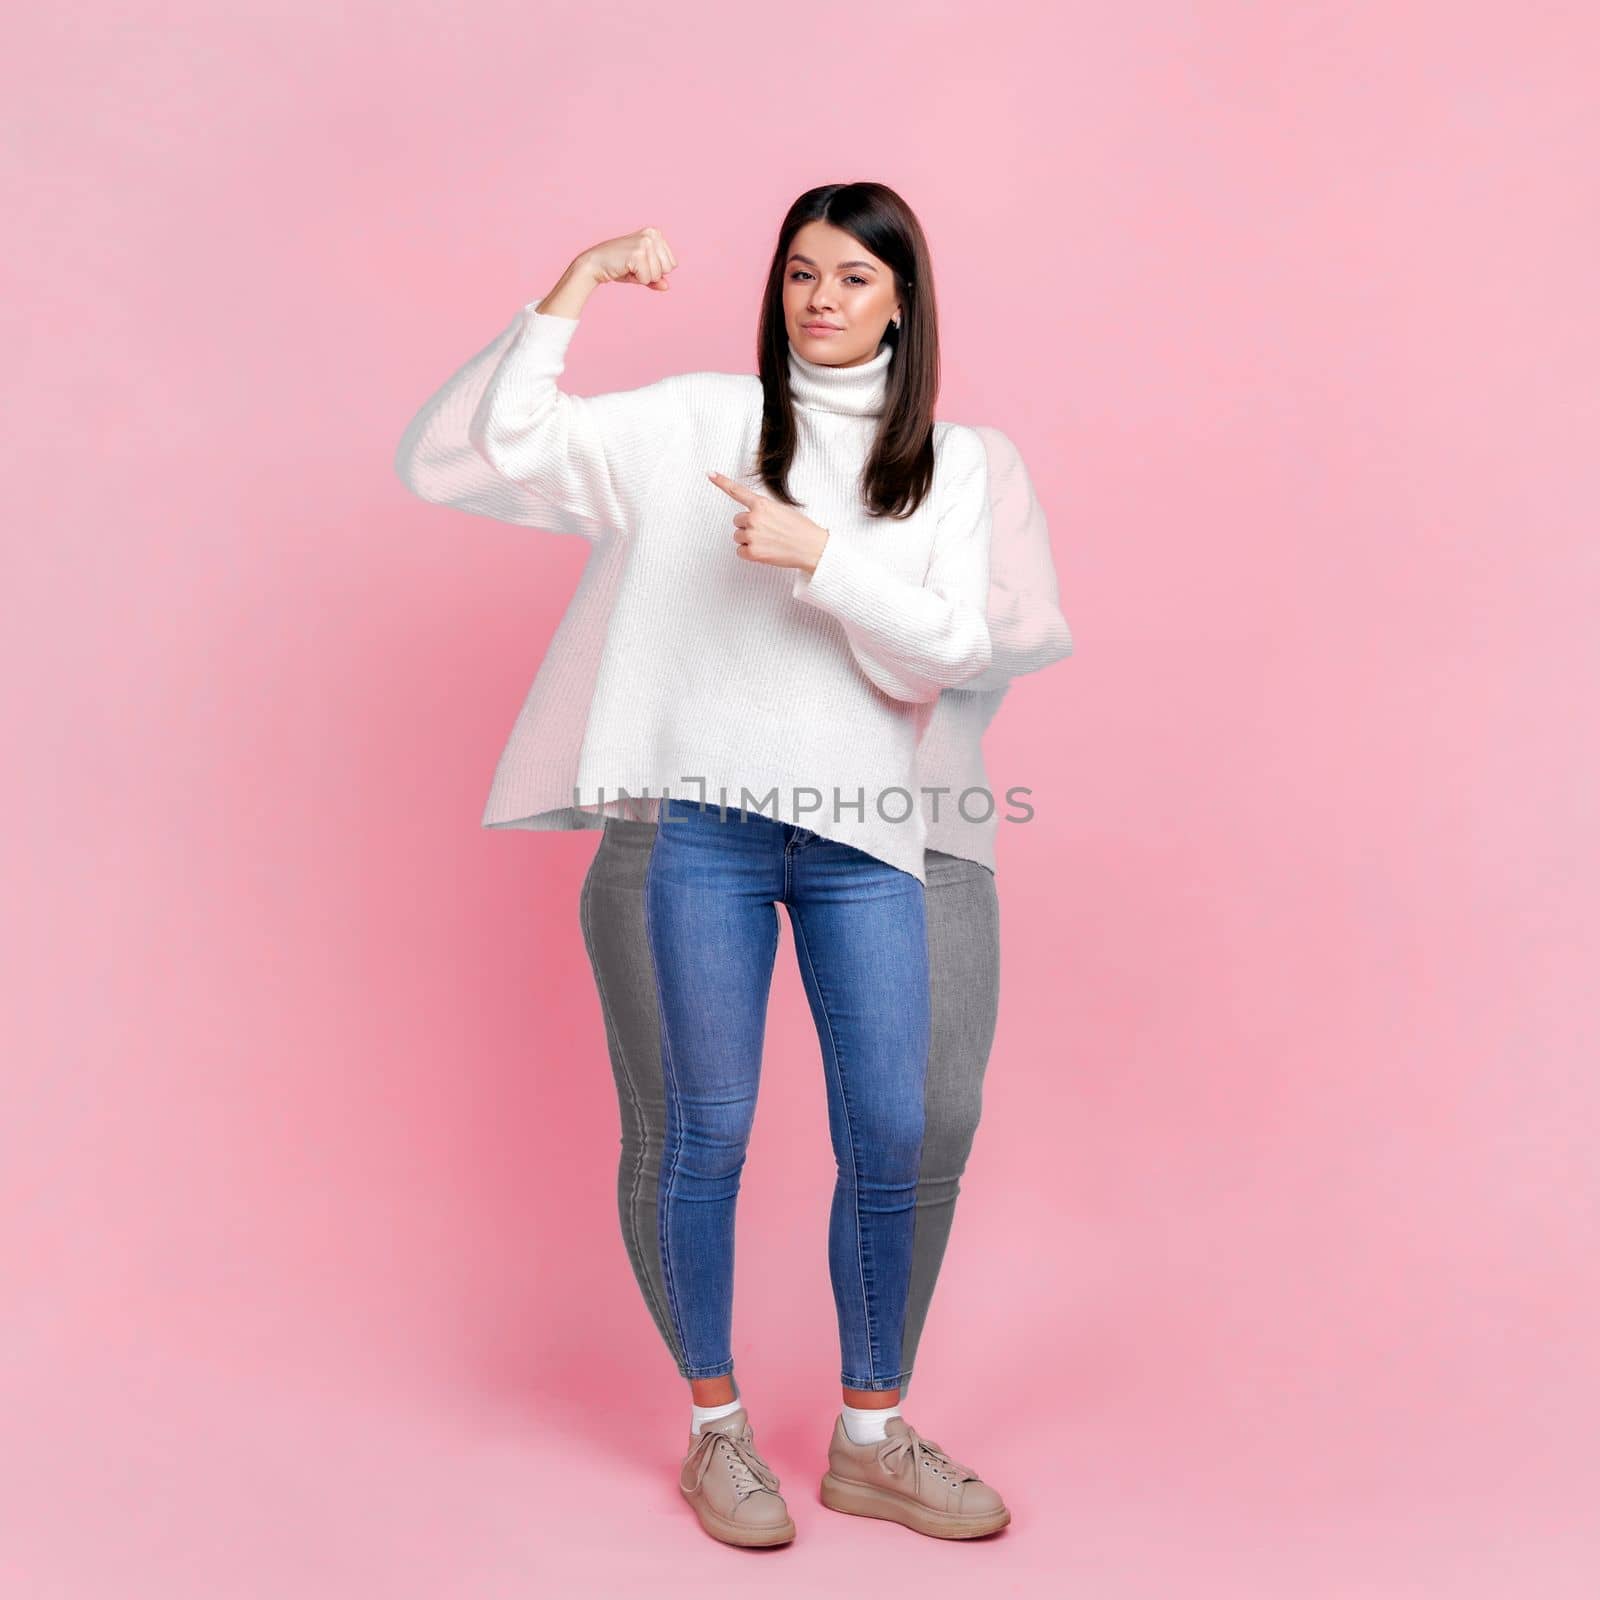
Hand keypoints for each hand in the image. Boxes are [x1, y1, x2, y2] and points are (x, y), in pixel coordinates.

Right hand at [580, 226, 677, 291]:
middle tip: (634, 266)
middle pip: (668, 269)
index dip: (656, 270)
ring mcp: (645, 242)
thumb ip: (656, 278)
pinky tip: (625, 268)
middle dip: (652, 274)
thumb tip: (667, 286)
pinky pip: (647, 279)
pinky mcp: (638, 253)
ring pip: (658, 275)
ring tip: (629, 267)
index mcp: (655, 233)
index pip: (672, 264)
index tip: (640, 263)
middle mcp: (652, 234)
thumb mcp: (642, 271)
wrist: (595, 263)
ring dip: (643, 277)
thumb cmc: (619, 266)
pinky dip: (637, 279)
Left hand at [707, 471, 829, 571]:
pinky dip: (750, 553)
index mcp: (762, 504)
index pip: (737, 491)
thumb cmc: (800, 529)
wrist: (811, 547)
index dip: (722, 482)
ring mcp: (752, 535)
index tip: (710, 474)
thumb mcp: (782, 509)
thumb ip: (763, 510)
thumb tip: (752, 517)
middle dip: (748, 526)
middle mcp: (754, 518)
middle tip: (766, 532)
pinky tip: (764, 551)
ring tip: (768, 542)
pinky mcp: (752, 552)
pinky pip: (740, 552)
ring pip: (738, 537)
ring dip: (749, 540)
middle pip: (737, 521)